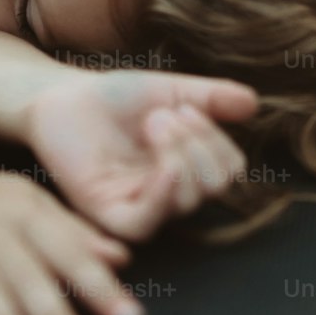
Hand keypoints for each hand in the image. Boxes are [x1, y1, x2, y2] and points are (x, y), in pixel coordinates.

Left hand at [25, 69, 259, 241]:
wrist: (62, 95)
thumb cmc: (114, 96)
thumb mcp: (170, 90)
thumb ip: (211, 97)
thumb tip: (253, 103)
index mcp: (186, 169)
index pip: (227, 172)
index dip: (218, 141)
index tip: (187, 107)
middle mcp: (166, 193)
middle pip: (212, 188)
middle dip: (199, 144)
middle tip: (166, 114)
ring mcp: (137, 206)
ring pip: (184, 203)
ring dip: (180, 154)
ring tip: (153, 121)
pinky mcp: (106, 214)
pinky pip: (145, 224)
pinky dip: (162, 196)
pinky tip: (164, 166)